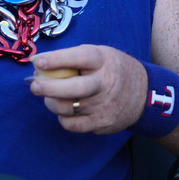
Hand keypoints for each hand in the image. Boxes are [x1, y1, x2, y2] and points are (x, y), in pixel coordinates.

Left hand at [29, 44, 146, 133]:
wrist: (144, 94)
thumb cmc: (111, 69)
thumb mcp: (99, 54)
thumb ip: (73, 58)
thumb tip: (39, 63)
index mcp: (102, 61)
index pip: (79, 58)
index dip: (57, 59)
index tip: (38, 62)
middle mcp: (104, 84)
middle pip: (74, 88)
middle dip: (49, 88)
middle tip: (34, 86)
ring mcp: (104, 106)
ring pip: (69, 108)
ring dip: (51, 103)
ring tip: (47, 97)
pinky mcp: (102, 124)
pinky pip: (74, 125)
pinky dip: (63, 118)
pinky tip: (62, 111)